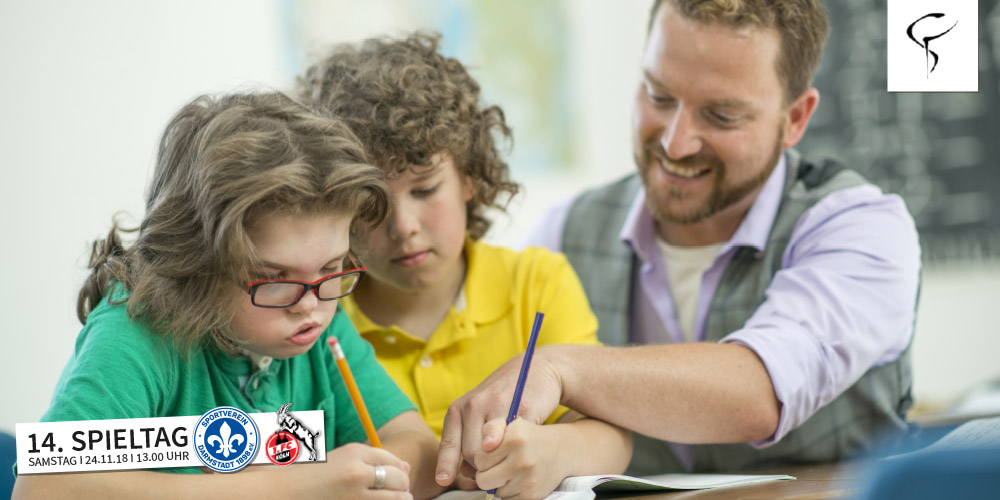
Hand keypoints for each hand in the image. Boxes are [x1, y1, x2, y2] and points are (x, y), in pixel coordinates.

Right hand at [305, 442, 412, 499]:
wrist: (280, 493)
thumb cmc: (308, 477)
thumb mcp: (338, 460)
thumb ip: (370, 461)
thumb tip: (406, 467)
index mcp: (354, 452)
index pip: (393, 461)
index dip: (399, 471)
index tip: (397, 479)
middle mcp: (358, 472)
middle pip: (400, 479)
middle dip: (403, 487)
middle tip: (399, 493)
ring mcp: (356, 496)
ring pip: (398, 498)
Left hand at [435, 348, 562, 485]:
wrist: (537, 370)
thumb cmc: (505, 396)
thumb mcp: (480, 413)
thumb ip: (469, 440)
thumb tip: (466, 473)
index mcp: (460, 407)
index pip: (450, 443)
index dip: (446, 464)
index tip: (443, 480)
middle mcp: (475, 405)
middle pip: (470, 453)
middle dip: (481, 465)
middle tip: (494, 463)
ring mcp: (498, 406)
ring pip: (490, 450)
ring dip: (498, 459)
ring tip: (506, 455)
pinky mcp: (522, 408)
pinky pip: (514, 441)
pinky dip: (516, 449)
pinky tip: (521, 445)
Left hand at [471, 418, 568, 499]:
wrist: (560, 450)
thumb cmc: (526, 436)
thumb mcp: (508, 424)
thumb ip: (489, 429)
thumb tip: (483, 448)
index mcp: (515, 438)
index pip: (478, 459)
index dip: (482, 457)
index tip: (493, 452)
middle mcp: (523, 459)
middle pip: (483, 480)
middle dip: (486, 473)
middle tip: (497, 464)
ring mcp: (528, 479)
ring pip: (494, 492)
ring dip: (499, 483)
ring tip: (511, 470)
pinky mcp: (533, 495)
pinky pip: (507, 499)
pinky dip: (510, 491)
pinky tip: (519, 478)